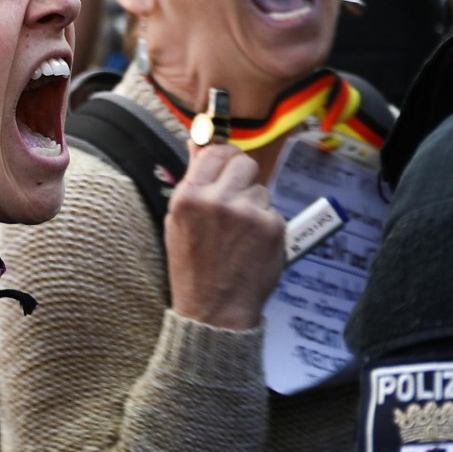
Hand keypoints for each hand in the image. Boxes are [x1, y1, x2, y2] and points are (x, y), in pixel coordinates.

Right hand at [164, 140, 285, 331]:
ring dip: (255, 205)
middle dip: (243, 178)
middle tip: (237, 201)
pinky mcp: (272, 227)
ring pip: (262, 189)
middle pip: (244, 163)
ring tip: (240, 235)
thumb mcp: (179, 222)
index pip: (216, 152)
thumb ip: (193, 181)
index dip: (224, 159)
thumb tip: (199, 141)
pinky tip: (253, 247)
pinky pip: (273, 212)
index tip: (227, 169)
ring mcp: (247, 213)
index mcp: (189, 196)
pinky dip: (267, 227)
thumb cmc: (194, 267)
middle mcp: (218, 200)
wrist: (214, 310)